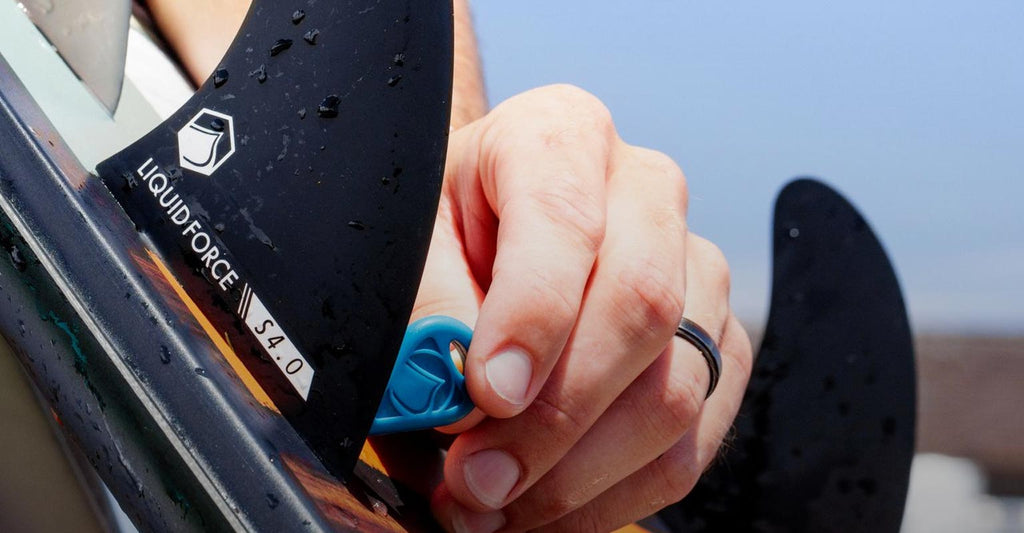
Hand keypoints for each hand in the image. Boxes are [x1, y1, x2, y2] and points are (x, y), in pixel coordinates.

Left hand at [412, 84, 753, 531]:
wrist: (477, 235)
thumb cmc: (442, 232)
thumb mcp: (409, 241)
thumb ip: (427, 307)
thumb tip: (455, 392)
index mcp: (560, 137)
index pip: (565, 222)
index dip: (530, 316)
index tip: (484, 392)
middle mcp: (645, 192)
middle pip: (638, 310)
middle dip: (552, 417)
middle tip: (476, 478)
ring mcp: (695, 270)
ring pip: (674, 390)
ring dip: (578, 473)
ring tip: (492, 505)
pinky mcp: (718, 347)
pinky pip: (689, 443)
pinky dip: (612, 495)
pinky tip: (543, 511)